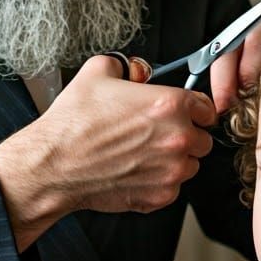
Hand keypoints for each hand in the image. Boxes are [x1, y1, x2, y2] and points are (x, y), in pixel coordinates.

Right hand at [0, 55, 216, 249]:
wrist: (54, 165)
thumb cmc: (73, 124)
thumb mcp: (97, 72)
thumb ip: (124, 65)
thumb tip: (134, 69)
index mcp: (169, 105)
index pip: (206, 107)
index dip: (195, 109)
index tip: (188, 113)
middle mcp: (177, 138)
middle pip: (202, 139)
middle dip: (185, 135)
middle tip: (158, 134)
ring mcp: (171, 170)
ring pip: (190, 165)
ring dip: (174, 160)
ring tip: (144, 153)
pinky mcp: (160, 195)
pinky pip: (173, 187)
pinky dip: (159, 181)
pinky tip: (136, 170)